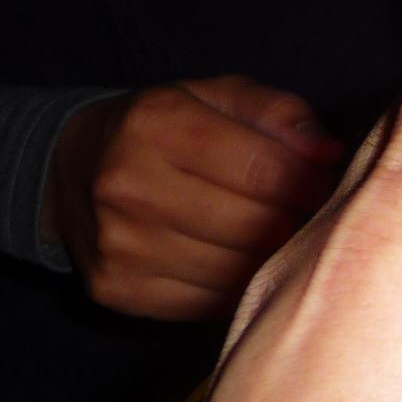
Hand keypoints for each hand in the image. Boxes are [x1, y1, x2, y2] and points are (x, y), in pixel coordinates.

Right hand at [46, 76, 344, 320]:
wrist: (73, 167)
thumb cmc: (168, 127)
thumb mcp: (219, 97)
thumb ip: (280, 114)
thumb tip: (328, 154)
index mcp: (157, 124)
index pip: (264, 170)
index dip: (310, 183)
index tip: (324, 185)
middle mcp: (128, 186)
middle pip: (254, 226)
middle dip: (296, 222)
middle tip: (307, 214)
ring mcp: (118, 245)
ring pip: (236, 272)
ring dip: (272, 259)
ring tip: (277, 236)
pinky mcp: (117, 290)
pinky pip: (209, 304)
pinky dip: (238, 288)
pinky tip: (240, 263)